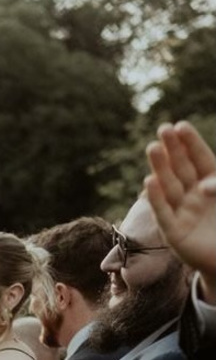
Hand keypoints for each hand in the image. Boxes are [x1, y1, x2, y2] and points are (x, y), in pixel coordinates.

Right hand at [145, 120, 215, 295]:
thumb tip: (205, 185)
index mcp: (211, 185)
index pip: (201, 159)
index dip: (190, 143)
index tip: (180, 126)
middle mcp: (193, 196)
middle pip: (182, 169)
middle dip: (172, 150)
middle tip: (162, 130)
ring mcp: (182, 213)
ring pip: (170, 186)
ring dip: (161, 167)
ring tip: (153, 148)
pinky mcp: (173, 233)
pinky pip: (164, 213)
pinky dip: (156, 198)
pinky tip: (150, 182)